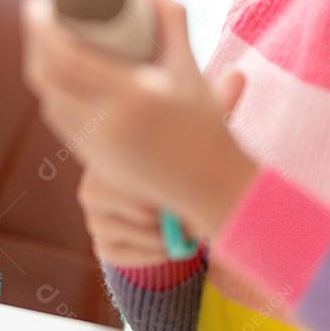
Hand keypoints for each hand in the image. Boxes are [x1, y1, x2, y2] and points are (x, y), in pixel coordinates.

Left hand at [21, 0, 258, 239]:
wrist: (210, 187)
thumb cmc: (205, 123)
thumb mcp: (189, 68)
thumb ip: (172, 22)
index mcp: (131, 95)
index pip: (66, 56)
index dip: (41, 28)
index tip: (36, 3)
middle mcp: (105, 121)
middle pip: (46, 76)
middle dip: (32, 41)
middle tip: (36, 13)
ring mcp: (93, 144)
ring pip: (47, 99)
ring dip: (38, 66)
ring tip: (42, 39)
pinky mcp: (89, 160)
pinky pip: (57, 119)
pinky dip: (50, 92)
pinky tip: (49, 73)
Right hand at [77, 67, 246, 267]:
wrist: (169, 214)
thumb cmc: (182, 168)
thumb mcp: (199, 135)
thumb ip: (215, 108)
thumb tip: (237, 74)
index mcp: (111, 154)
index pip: (129, 174)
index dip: (162, 187)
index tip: (181, 189)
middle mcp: (92, 185)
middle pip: (133, 208)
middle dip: (167, 213)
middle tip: (184, 209)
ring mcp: (93, 217)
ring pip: (133, 234)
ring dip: (164, 237)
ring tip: (176, 224)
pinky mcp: (101, 245)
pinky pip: (126, 257)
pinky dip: (154, 256)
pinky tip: (166, 244)